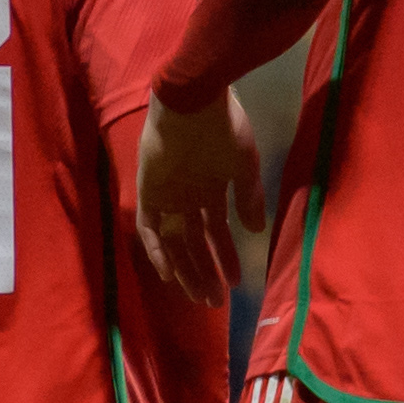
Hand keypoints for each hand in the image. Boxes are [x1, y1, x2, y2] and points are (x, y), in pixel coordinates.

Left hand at [135, 91, 261, 296]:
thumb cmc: (223, 128)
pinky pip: (149, 230)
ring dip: (185, 270)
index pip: (216, 233)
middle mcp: (187, 197)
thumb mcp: (244, 164)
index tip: (236, 282)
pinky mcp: (148, 192)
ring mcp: (166, 196)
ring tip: (199, 297)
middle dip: (205, 273)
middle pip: (193, 244)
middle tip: (215, 302)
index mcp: (211, 188)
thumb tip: (255, 232)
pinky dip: (158, 251)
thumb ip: (249, 198)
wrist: (194, 100)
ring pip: (173, 243)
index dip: (225, 258)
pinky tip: (170, 275)